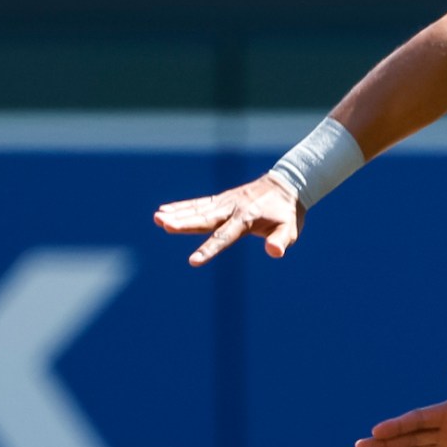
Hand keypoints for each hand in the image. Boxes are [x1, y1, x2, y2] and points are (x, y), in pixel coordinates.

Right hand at [154, 175, 302, 265]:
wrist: (286, 185)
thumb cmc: (286, 213)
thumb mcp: (289, 228)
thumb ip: (280, 240)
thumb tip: (275, 252)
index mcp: (247, 219)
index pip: (225, 237)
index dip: (209, 249)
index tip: (193, 261)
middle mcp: (231, 209)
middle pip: (204, 218)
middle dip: (183, 223)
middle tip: (163, 223)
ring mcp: (224, 202)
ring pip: (197, 209)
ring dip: (177, 214)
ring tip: (156, 217)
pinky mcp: (221, 200)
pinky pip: (198, 203)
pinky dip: (182, 206)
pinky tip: (163, 210)